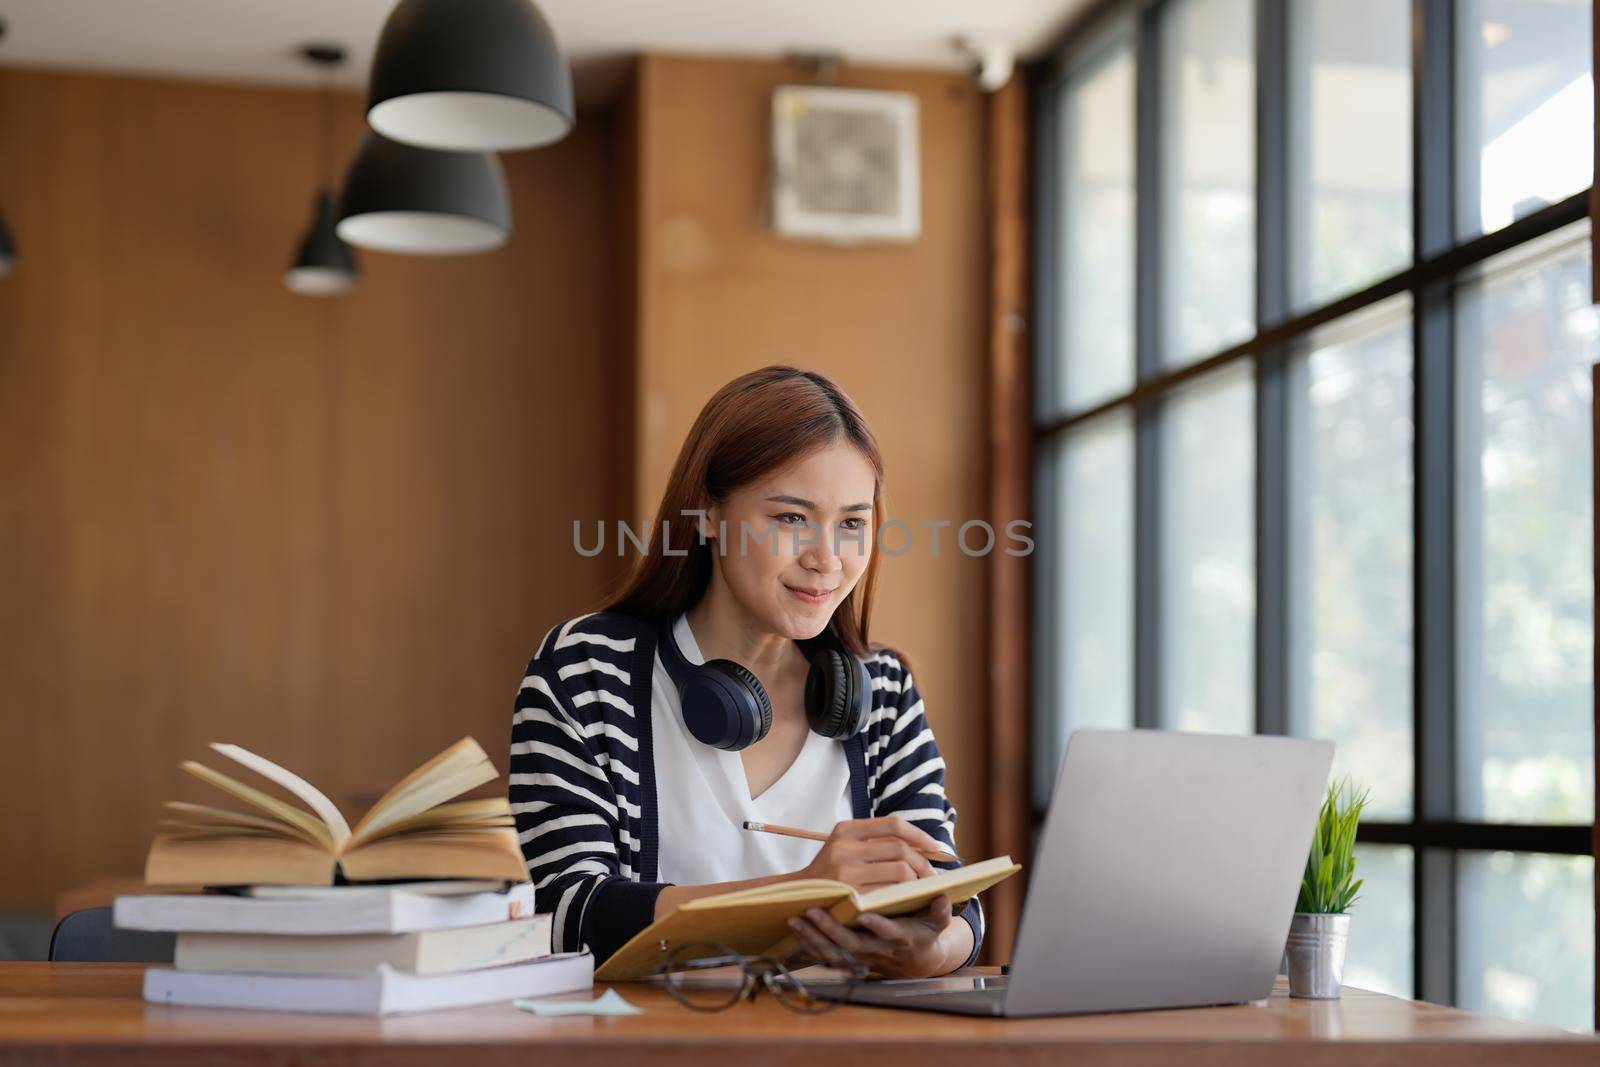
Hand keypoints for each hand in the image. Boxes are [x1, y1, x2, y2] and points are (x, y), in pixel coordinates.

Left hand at [787, 894, 957, 978]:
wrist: (916, 961)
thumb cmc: (924, 933)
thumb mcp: (937, 923)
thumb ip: (940, 912)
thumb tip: (944, 898)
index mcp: (899, 938)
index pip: (888, 934)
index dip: (877, 926)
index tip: (864, 913)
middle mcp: (878, 951)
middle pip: (852, 946)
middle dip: (831, 931)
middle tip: (812, 913)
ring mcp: (862, 958)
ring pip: (835, 954)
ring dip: (814, 939)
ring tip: (795, 921)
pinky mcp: (850, 961)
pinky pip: (827, 957)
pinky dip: (810, 945)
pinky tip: (795, 929)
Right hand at [798, 816, 940, 890]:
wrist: (798, 895)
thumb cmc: (830, 869)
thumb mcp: (845, 844)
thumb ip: (875, 840)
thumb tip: (921, 842)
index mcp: (846, 829)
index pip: (893, 824)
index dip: (919, 834)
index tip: (935, 847)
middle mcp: (845, 847)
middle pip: (901, 850)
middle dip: (923, 863)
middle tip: (932, 874)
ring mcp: (847, 872)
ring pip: (900, 872)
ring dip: (917, 880)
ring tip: (922, 886)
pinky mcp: (851, 895)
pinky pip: (890, 892)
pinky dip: (904, 894)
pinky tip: (908, 898)